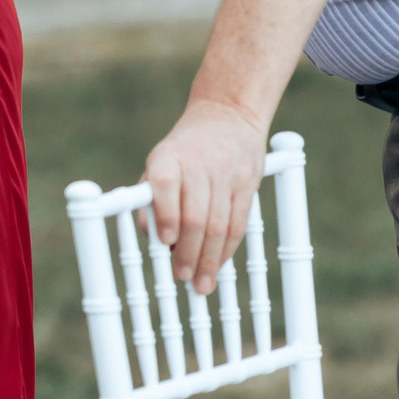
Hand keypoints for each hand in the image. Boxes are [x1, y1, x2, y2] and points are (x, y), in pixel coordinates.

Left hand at [142, 99, 268, 294]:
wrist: (227, 115)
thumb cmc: (183, 150)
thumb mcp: (159, 163)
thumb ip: (150, 198)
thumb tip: (150, 236)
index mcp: (168, 157)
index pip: (165, 184)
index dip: (166, 215)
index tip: (166, 242)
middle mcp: (198, 164)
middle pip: (196, 215)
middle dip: (189, 251)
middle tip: (182, 276)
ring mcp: (226, 174)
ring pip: (220, 224)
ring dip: (209, 258)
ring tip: (201, 283)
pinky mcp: (248, 183)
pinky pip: (239, 223)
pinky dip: (227, 249)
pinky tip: (218, 265)